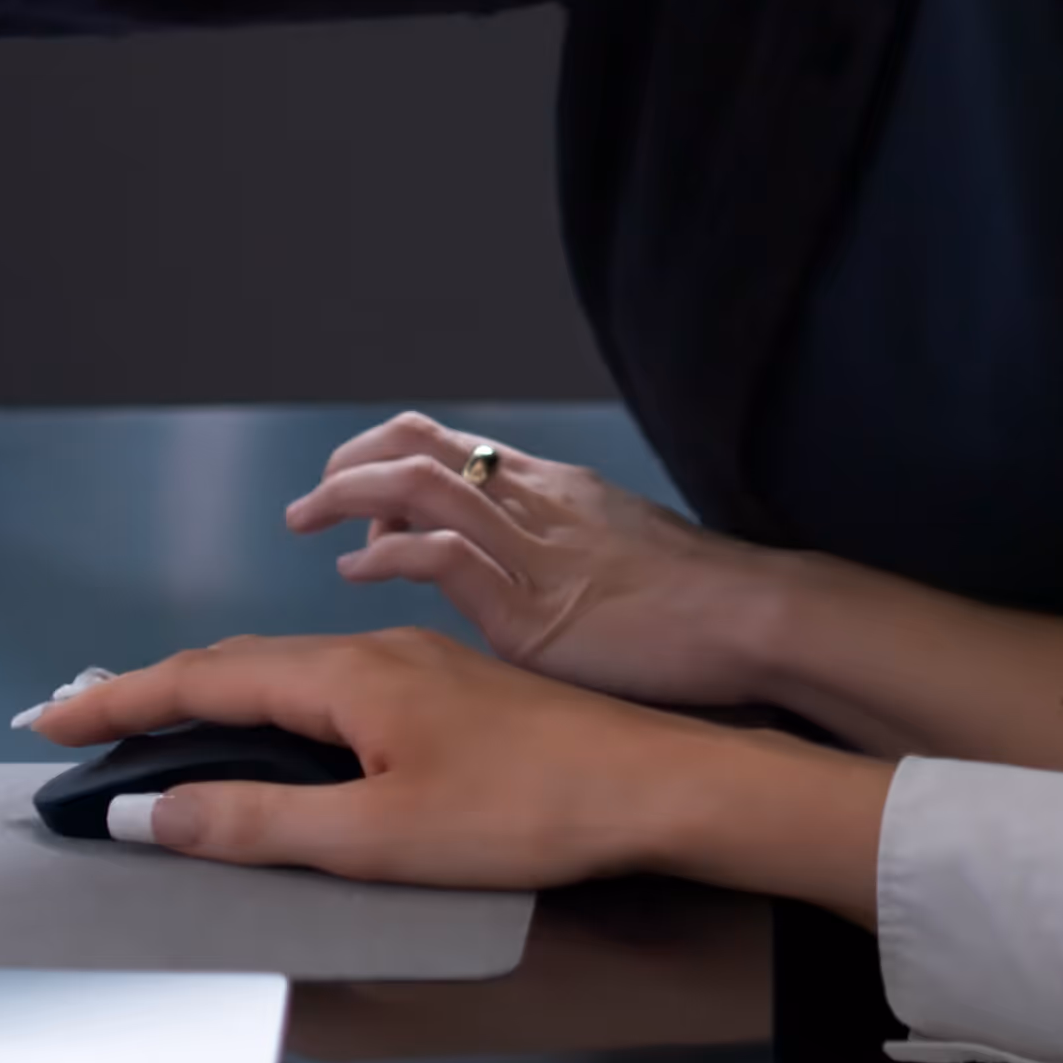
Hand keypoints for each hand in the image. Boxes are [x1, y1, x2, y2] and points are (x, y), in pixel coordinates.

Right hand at [20, 631, 885, 909]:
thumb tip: (153, 818)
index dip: (116, 704)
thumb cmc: (535, 811)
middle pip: (231, 668)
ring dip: (207, 700)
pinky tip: (275, 736)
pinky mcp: (448, 699)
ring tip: (151, 729)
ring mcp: (415, 673)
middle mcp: (373, 657)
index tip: (49, 723)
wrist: (659, 789)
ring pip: (282, 675)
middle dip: (145, 696)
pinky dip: (269, 709)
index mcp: (346, 679)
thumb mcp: (375, 838)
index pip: (198, 682)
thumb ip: (256, 827)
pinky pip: (328, 689)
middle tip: (76, 725)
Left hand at [289, 419, 797, 708]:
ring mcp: (528, 552)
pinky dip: (385, 558)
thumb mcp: (620, 552)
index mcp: (551, 489)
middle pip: (416, 445)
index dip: (385, 455)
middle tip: (310, 502)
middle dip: (349, 465)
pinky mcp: (530, 610)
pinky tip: (357, 574)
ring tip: (307, 524)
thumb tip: (515, 579)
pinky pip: (440, 558)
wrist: (755, 619)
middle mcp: (532, 502)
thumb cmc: (703, 603)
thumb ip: (558, 557)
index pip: (448, 442)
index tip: (354, 487)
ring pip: (414, 485)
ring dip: (345, 497)